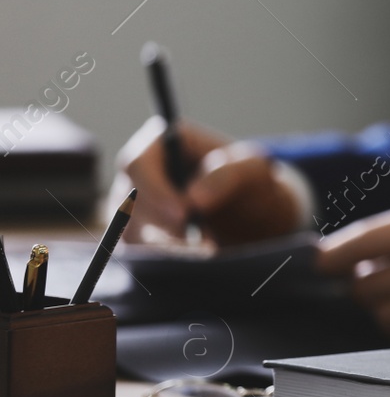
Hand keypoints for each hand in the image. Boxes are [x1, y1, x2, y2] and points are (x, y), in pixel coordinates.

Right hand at [111, 116, 307, 245]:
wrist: (248, 212)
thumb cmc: (249, 181)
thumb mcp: (252, 170)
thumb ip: (227, 175)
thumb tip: (194, 200)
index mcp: (160, 141)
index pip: (137, 165)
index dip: (155, 191)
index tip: (185, 215)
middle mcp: (137, 171)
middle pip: (129, 202)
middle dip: (167, 225)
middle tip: (205, 241)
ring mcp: (130, 203)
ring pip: (131, 231)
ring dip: (171, 244)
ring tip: (209, 245)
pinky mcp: (133, 231)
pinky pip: (137, 252)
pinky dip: (168, 256)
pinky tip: (197, 253)